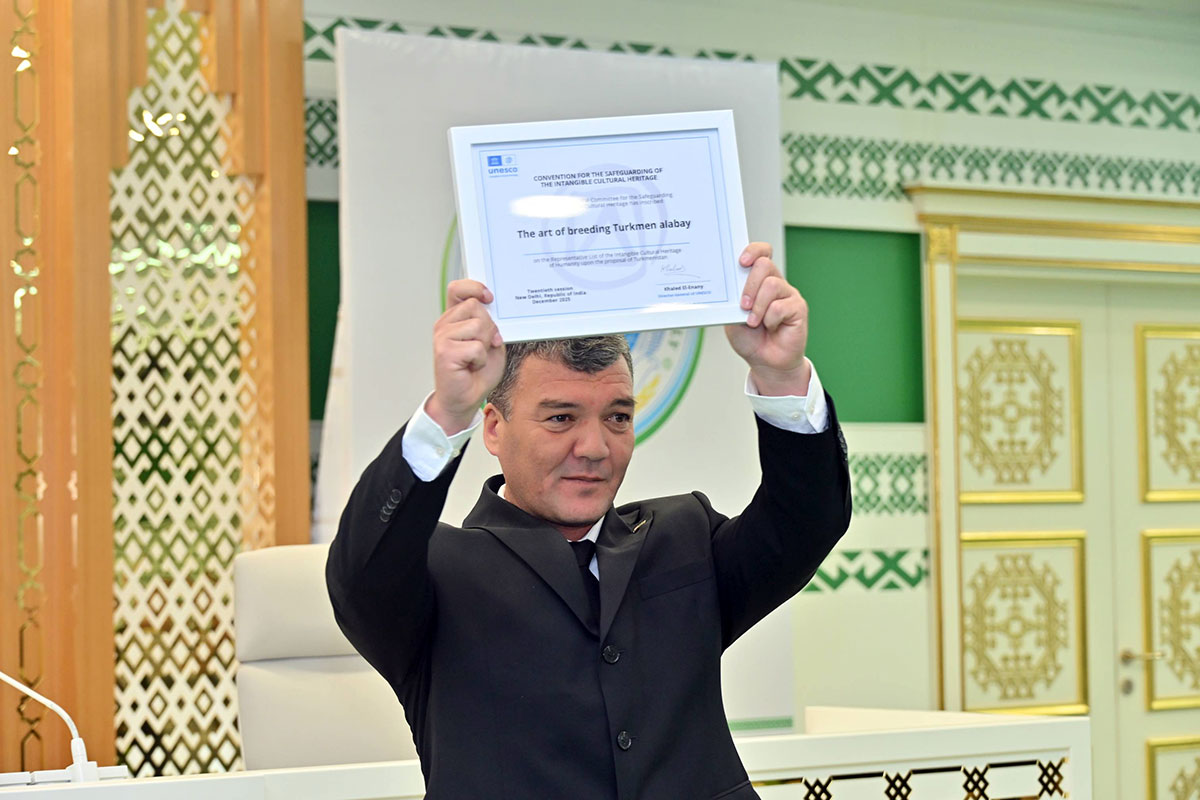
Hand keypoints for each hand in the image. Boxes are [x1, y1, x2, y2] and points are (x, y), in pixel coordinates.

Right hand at [426, 280, 505, 433]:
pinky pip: (476, 347)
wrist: (465, 399)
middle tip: (484, 346)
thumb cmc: (476, 372)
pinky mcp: (445, 352)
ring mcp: (442, 337)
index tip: (488, 297)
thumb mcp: (490, 342)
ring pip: (478, 325)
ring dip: (485, 344)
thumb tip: (491, 310)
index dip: (474, 287)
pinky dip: (481, 359)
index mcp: (454, 318)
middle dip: (489, 327)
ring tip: (477, 358)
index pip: (458, 289)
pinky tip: (472, 366)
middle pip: (475, 306)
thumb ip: (489, 324)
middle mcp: (445, 324)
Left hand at [724, 242, 811, 396]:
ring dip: (758, 306)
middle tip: (743, 305)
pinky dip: (770, 319)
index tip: (741, 261)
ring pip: (771, 285)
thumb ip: (733, 302)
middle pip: (764, 264)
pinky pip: (781, 306)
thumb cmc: (750, 339)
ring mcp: (788, 294)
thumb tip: (733, 288)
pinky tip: (771, 327)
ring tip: (753, 322)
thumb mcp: (732, 319)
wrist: (765, 361)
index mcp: (758, 281)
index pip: (761, 253)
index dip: (753, 251)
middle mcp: (775, 283)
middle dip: (749, 284)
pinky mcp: (798, 308)